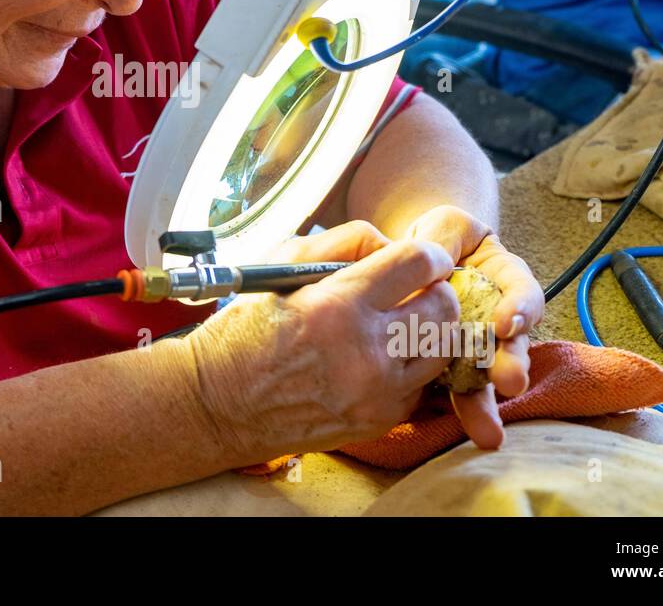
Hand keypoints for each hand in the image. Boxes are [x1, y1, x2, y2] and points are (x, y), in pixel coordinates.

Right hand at [185, 220, 459, 464]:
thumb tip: (391, 243)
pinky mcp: (379, 420)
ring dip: (430, 330)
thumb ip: (342, 243)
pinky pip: (422, 385)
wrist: (218, 404)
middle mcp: (364, 351)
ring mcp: (376, 392)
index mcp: (337, 305)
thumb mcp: (279, 267)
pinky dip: (411, 368)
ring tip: (403, 324)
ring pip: (443, 349)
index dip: (430, 255)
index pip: (418, 264)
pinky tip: (383, 360)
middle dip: (436, 290)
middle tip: (417, 290)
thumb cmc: (245, 330)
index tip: (425, 259)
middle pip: (444, 308)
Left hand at [404, 205, 545, 448]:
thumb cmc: (434, 240)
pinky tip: (457, 429)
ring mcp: (473, 346)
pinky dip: (454, 411)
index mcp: (503, 277)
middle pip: (510, 343)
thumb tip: (441, 263)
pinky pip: (452, 390)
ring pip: (484, 377)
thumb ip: (445, 239)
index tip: (506, 323)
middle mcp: (496, 316)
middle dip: (511, 363)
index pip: (522, 291)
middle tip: (509, 380)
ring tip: (486, 428)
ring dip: (486, 402)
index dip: (521, 308)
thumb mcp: (443, 226)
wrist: (405, 263)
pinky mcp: (446, 369)